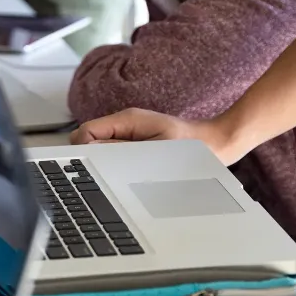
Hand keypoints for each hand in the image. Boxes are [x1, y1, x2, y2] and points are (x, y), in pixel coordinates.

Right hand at [71, 108, 243, 165]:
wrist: (214, 145)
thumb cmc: (189, 148)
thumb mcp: (153, 150)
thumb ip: (121, 149)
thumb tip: (93, 150)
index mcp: (127, 119)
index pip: (86, 131)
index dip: (81, 150)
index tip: (85, 168)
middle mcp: (125, 123)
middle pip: (89, 140)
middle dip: (90, 158)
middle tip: (104, 176)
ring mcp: (129, 132)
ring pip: (99, 147)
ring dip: (103, 161)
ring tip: (121, 175)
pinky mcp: (134, 142)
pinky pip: (112, 152)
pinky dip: (114, 163)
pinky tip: (128, 173)